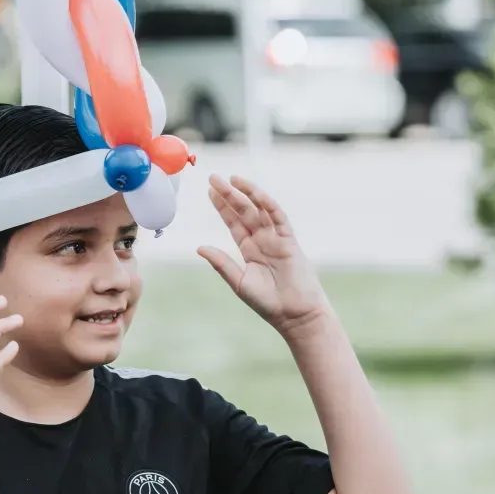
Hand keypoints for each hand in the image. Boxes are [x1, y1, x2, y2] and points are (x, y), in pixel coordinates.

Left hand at [197, 174, 330, 338]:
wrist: (295, 316)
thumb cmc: (268, 302)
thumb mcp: (239, 281)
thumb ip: (221, 263)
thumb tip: (199, 247)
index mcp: (249, 249)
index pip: (233, 222)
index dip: (222, 207)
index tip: (210, 191)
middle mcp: (262, 240)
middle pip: (243, 211)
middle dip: (229, 194)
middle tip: (213, 177)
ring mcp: (276, 239)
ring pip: (259, 210)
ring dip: (247, 193)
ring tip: (232, 178)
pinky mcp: (289, 241)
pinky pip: (278, 218)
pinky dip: (268, 204)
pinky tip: (255, 193)